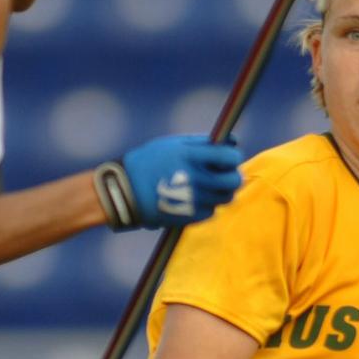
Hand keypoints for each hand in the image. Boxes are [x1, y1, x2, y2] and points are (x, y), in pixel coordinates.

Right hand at [123, 134, 242, 228]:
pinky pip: (211, 211)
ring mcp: (194, 200)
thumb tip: (233, 141)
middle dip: (233, 176)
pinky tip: (193, 198)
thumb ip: (203, 143)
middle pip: (234, 180)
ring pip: (226, 197)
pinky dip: (207, 205)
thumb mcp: (174, 144)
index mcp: (191, 156)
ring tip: (206, 185)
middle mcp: (196, 179)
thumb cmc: (149, 162)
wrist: (124, 192)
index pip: (231, 157)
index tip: (227, 157)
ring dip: (221, 191)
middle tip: (224, 174)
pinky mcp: (190, 217)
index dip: (233, 156)